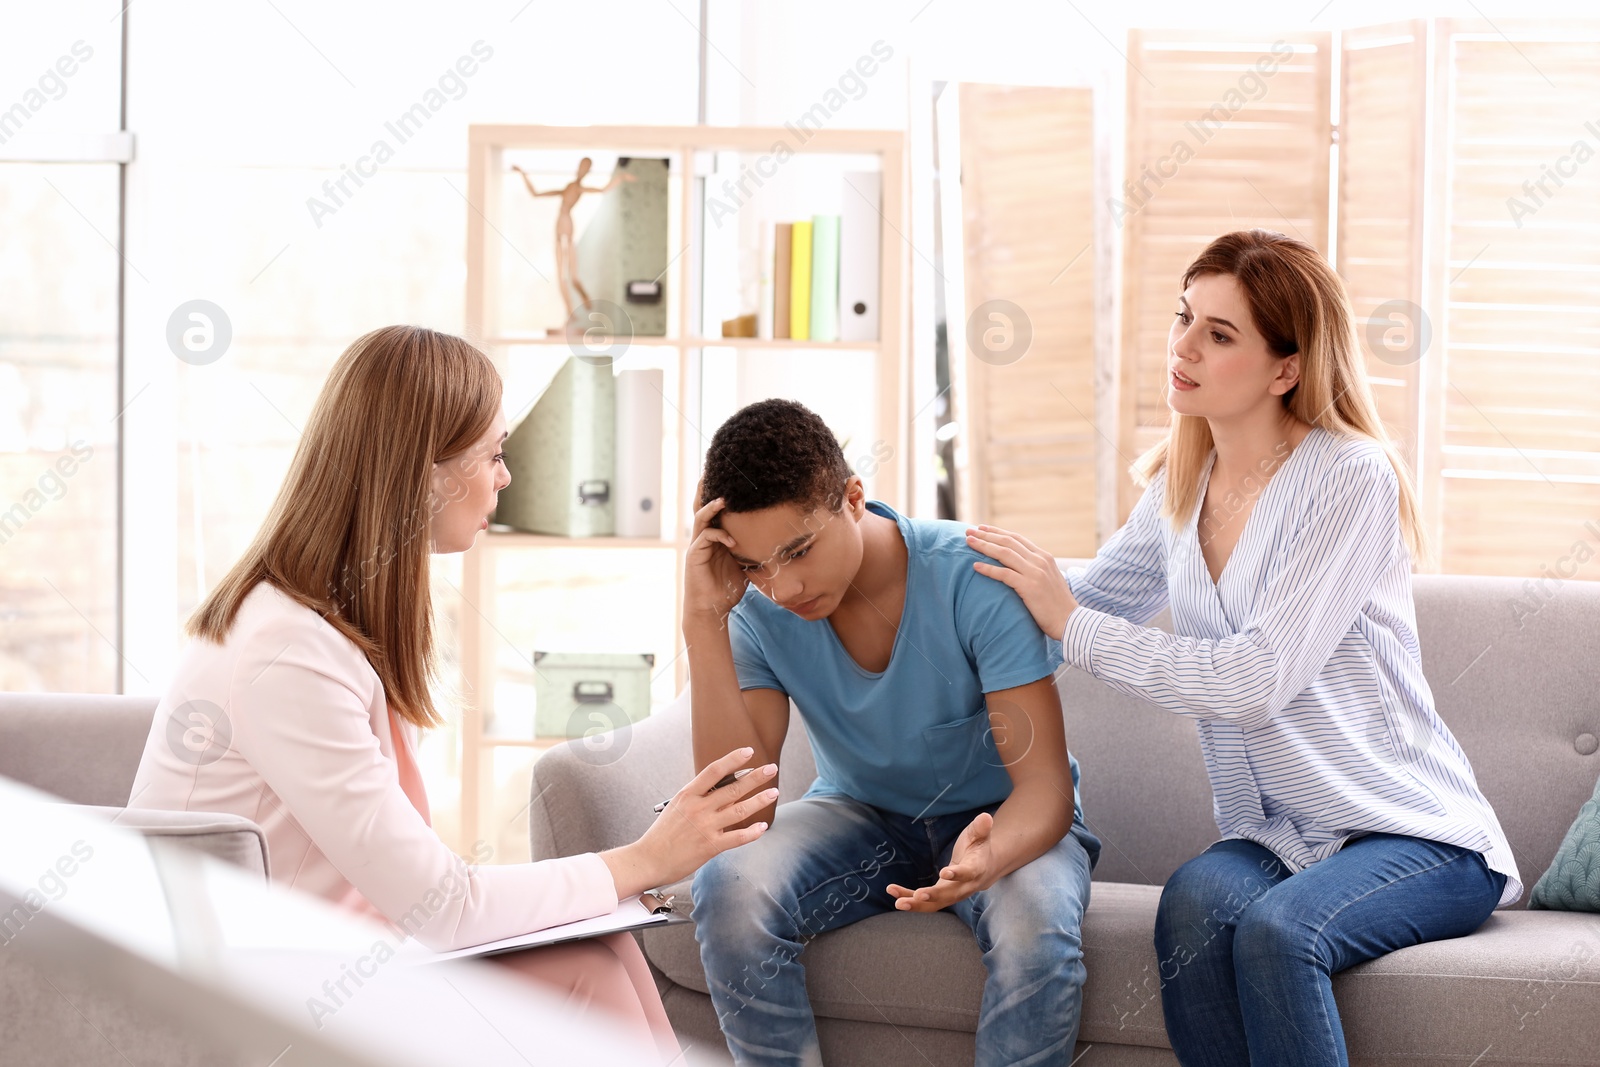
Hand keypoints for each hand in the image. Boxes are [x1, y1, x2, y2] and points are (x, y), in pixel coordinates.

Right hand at [602, 747, 775, 896]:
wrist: (648, 859)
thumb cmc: (662, 833)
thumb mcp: (677, 806)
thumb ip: (699, 797)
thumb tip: (724, 789)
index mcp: (688, 794)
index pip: (714, 770)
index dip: (734, 759)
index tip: (749, 752)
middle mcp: (698, 808)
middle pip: (733, 788)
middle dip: (755, 777)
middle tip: (772, 768)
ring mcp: (705, 827)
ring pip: (740, 810)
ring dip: (760, 800)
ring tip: (774, 792)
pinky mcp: (710, 846)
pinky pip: (737, 837)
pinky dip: (752, 832)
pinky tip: (763, 827)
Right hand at [683, 480, 748, 627]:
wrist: (712, 609)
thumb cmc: (728, 588)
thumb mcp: (745, 565)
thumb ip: (753, 551)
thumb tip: (779, 542)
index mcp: (716, 536)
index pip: (716, 509)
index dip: (721, 494)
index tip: (733, 478)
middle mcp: (705, 537)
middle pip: (702, 506)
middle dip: (707, 489)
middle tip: (714, 472)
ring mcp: (698, 545)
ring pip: (700, 517)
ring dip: (711, 507)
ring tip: (723, 499)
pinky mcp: (695, 555)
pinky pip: (705, 537)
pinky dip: (719, 535)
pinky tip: (732, 541)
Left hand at [887, 812, 996, 911]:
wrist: (983, 868)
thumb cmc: (978, 848)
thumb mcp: (980, 835)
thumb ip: (981, 828)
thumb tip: (985, 817)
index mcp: (976, 869)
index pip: (968, 873)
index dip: (957, 874)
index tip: (944, 873)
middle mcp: (964, 887)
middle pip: (949, 894)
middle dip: (933, 896)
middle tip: (918, 895)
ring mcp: (952, 894)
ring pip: (935, 904)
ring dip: (916, 905)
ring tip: (899, 902)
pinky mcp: (940, 896)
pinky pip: (924, 902)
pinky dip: (909, 898)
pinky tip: (892, 891)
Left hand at [965, 525, 1077, 640]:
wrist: (1070, 621)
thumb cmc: (1057, 605)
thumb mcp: (1049, 579)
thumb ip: (1035, 569)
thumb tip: (1019, 565)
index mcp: (1044, 557)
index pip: (1017, 538)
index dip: (998, 532)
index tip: (982, 528)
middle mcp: (1040, 561)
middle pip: (1008, 542)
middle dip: (986, 535)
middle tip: (968, 531)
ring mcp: (1035, 573)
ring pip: (1004, 553)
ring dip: (984, 546)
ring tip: (968, 542)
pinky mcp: (1029, 587)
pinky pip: (1004, 574)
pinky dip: (988, 569)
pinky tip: (975, 566)